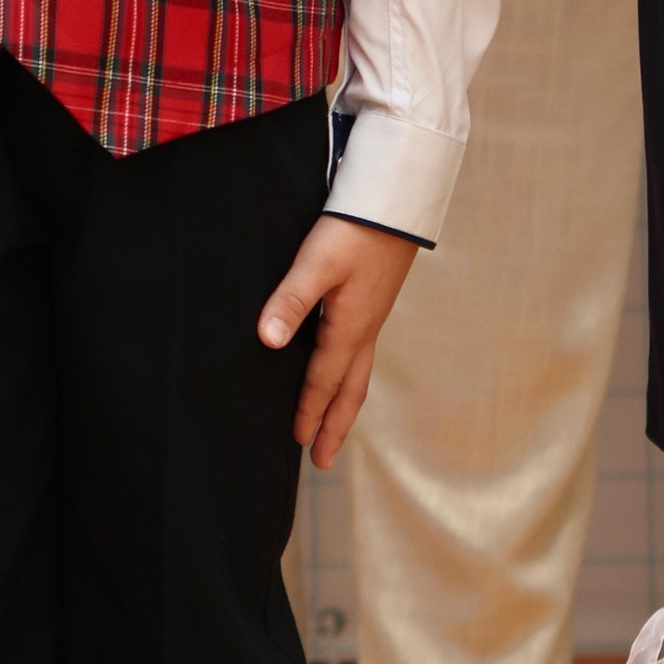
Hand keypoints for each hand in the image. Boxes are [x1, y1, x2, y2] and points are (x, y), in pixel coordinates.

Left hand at [257, 215, 419, 470]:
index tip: (297, 442)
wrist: (394, 203)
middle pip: (350, 391)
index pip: (324, 380)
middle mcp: (365, 330)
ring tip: (332, 427)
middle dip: (335, 426)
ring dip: (343, 405)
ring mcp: (372, 318)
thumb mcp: (316, 263)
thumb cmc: (354, 230)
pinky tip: (339, 371)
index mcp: (350, 327)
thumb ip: (291, 300)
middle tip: (322, 459)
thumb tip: (269, 340)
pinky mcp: (372, 304)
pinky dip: (348, 376)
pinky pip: (360, 354)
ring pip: (358, 374)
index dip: (308, 411)